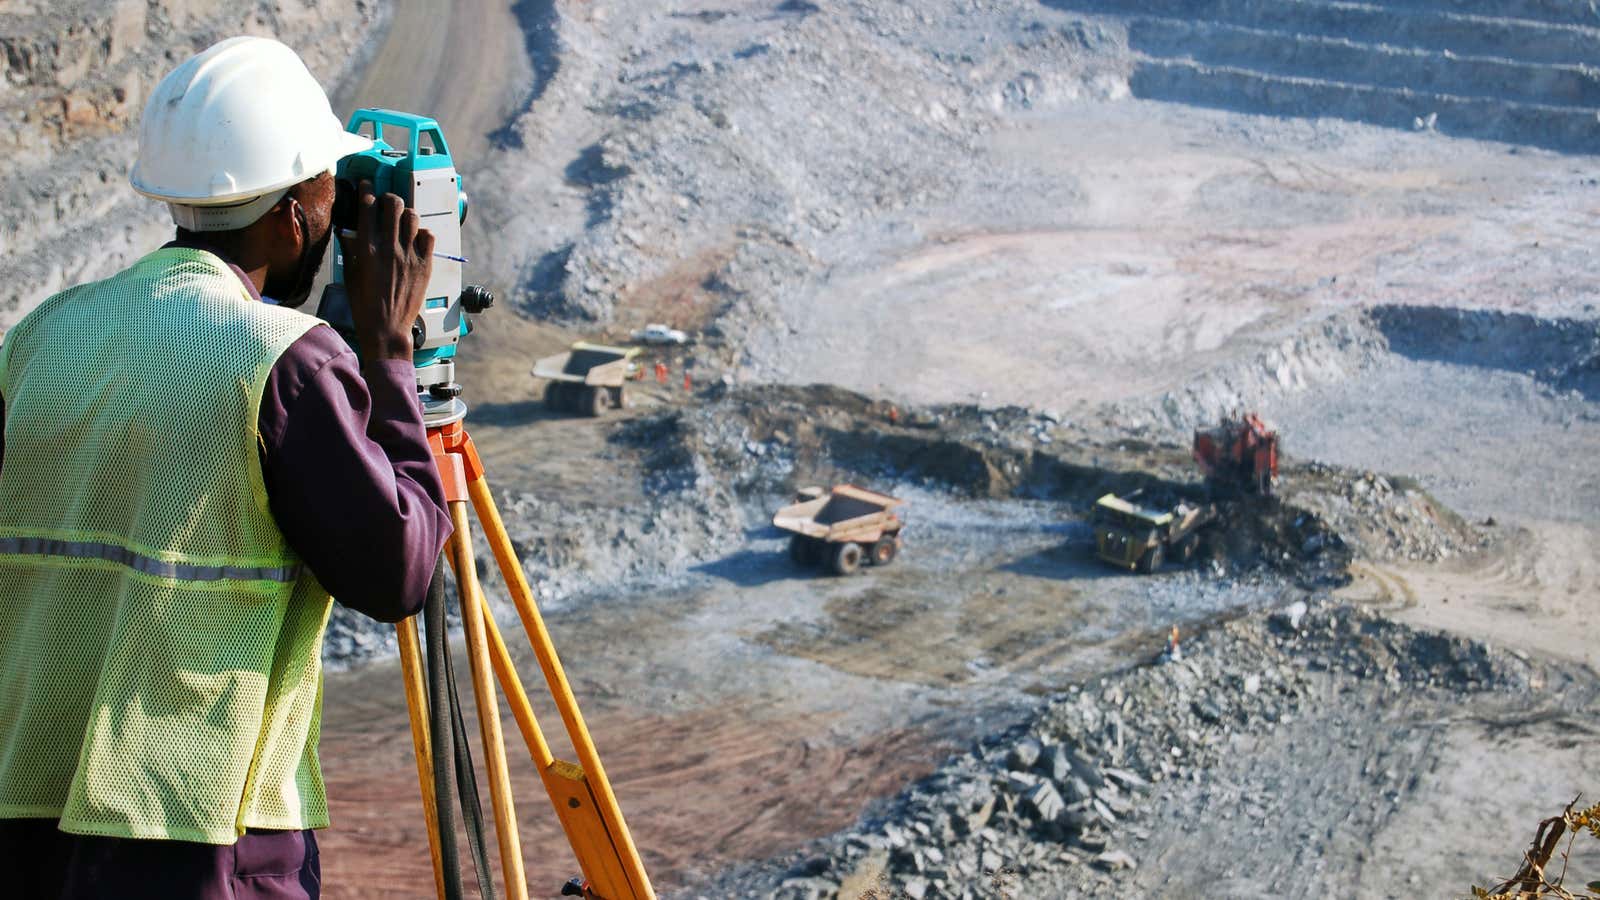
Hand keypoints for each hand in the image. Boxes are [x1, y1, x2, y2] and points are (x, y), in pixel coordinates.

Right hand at [342, 181, 435, 361]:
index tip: (367, 185)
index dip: (367, 190)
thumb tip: (349, 231)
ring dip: (406, 214)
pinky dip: (422, 233)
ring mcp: (410, 255)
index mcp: (367, 249)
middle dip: (389, 198)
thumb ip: (351, 249)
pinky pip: (429, 236)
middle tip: (386, 202)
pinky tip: (416, 238)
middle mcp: (390, 248)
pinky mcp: (425, 265)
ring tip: (402, 220)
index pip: (368, 207)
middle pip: (393, 205)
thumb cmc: (365, 305)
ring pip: (413, 217)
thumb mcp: (350, 274)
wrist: (386, 327)